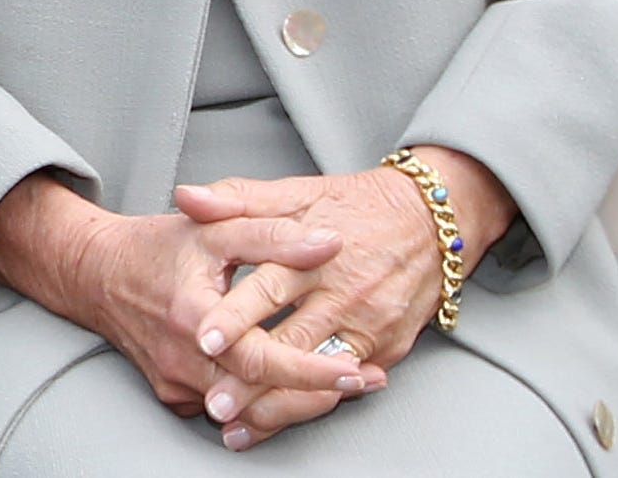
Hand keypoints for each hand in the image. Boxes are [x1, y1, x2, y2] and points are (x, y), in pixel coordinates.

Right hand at [0, 173, 375, 430]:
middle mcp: (182, 360)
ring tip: (342, 387)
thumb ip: (273, 235)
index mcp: (193, 317)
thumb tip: (329, 243)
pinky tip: (294, 387)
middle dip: (319, 394)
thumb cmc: (156, 247)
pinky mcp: (173, 394)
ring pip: (246, 411)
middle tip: (367, 381)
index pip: (262, 359)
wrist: (95, 272)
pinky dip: (261, 400)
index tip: (355, 370)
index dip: (312, 369)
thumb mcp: (216, 229)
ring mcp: (176, 383)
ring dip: (295, 402)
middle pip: (261, 398)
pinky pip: (224, 407)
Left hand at [172, 147, 513, 447]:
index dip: (235, 315)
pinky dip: (313, 402)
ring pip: (318, 375)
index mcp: (314, 255)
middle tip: (215, 403)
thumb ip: (237, 199)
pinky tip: (283, 418)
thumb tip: (187, 197)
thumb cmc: (355, 205)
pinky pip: (346, 384)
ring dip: (279, 403)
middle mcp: (342, 295)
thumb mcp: (296, 192)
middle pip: (292, 344)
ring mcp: (367, 326)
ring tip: (241, 426)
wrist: (431, 221)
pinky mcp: (386, 349)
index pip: (269, 288)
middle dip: (251, 378)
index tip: (204, 338)